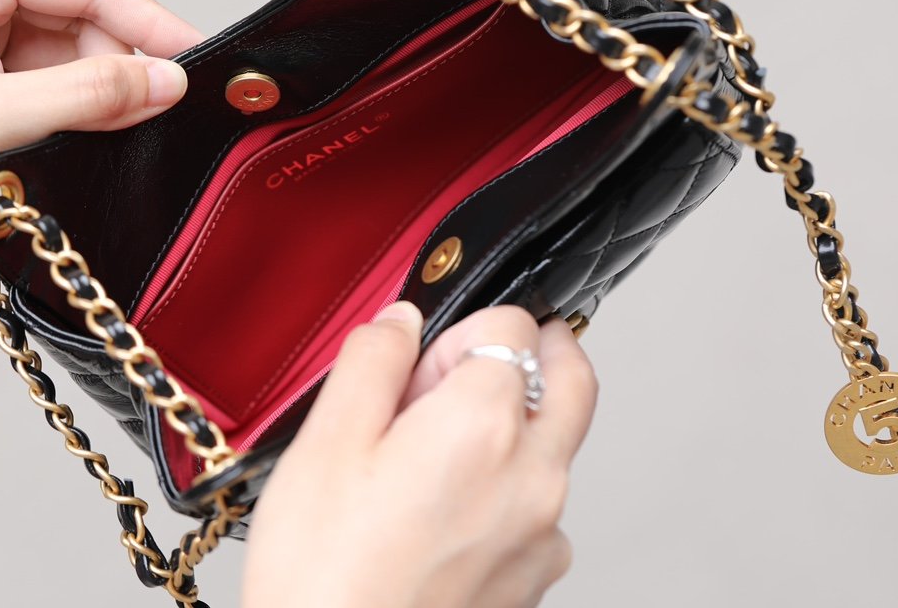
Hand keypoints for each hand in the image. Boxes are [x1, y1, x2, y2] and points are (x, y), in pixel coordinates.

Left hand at [0, 0, 200, 280]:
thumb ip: (91, 95)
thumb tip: (166, 80)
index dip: (150, 21)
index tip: (196, 57)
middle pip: (78, 12)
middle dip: (116, 64)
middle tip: (153, 112)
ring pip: (64, 44)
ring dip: (90, 87)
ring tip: (98, 131)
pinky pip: (40, 67)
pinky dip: (66, 100)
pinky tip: (70, 130)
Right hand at [243, 303, 596, 607]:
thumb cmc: (326, 574)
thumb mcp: (327, 441)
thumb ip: (374, 359)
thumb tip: (402, 322)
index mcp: (483, 425)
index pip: (514, 325)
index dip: (464, 329)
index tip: (425, 361)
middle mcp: (532, 475)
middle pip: (571, 378)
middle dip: (537, 351)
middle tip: (487, 358)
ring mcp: (541, 531)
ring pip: (557, 445)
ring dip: (519, 424)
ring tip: (438, 452)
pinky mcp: (534, 575)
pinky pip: (541, 506)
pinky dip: (510, 486)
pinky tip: (446, 509)